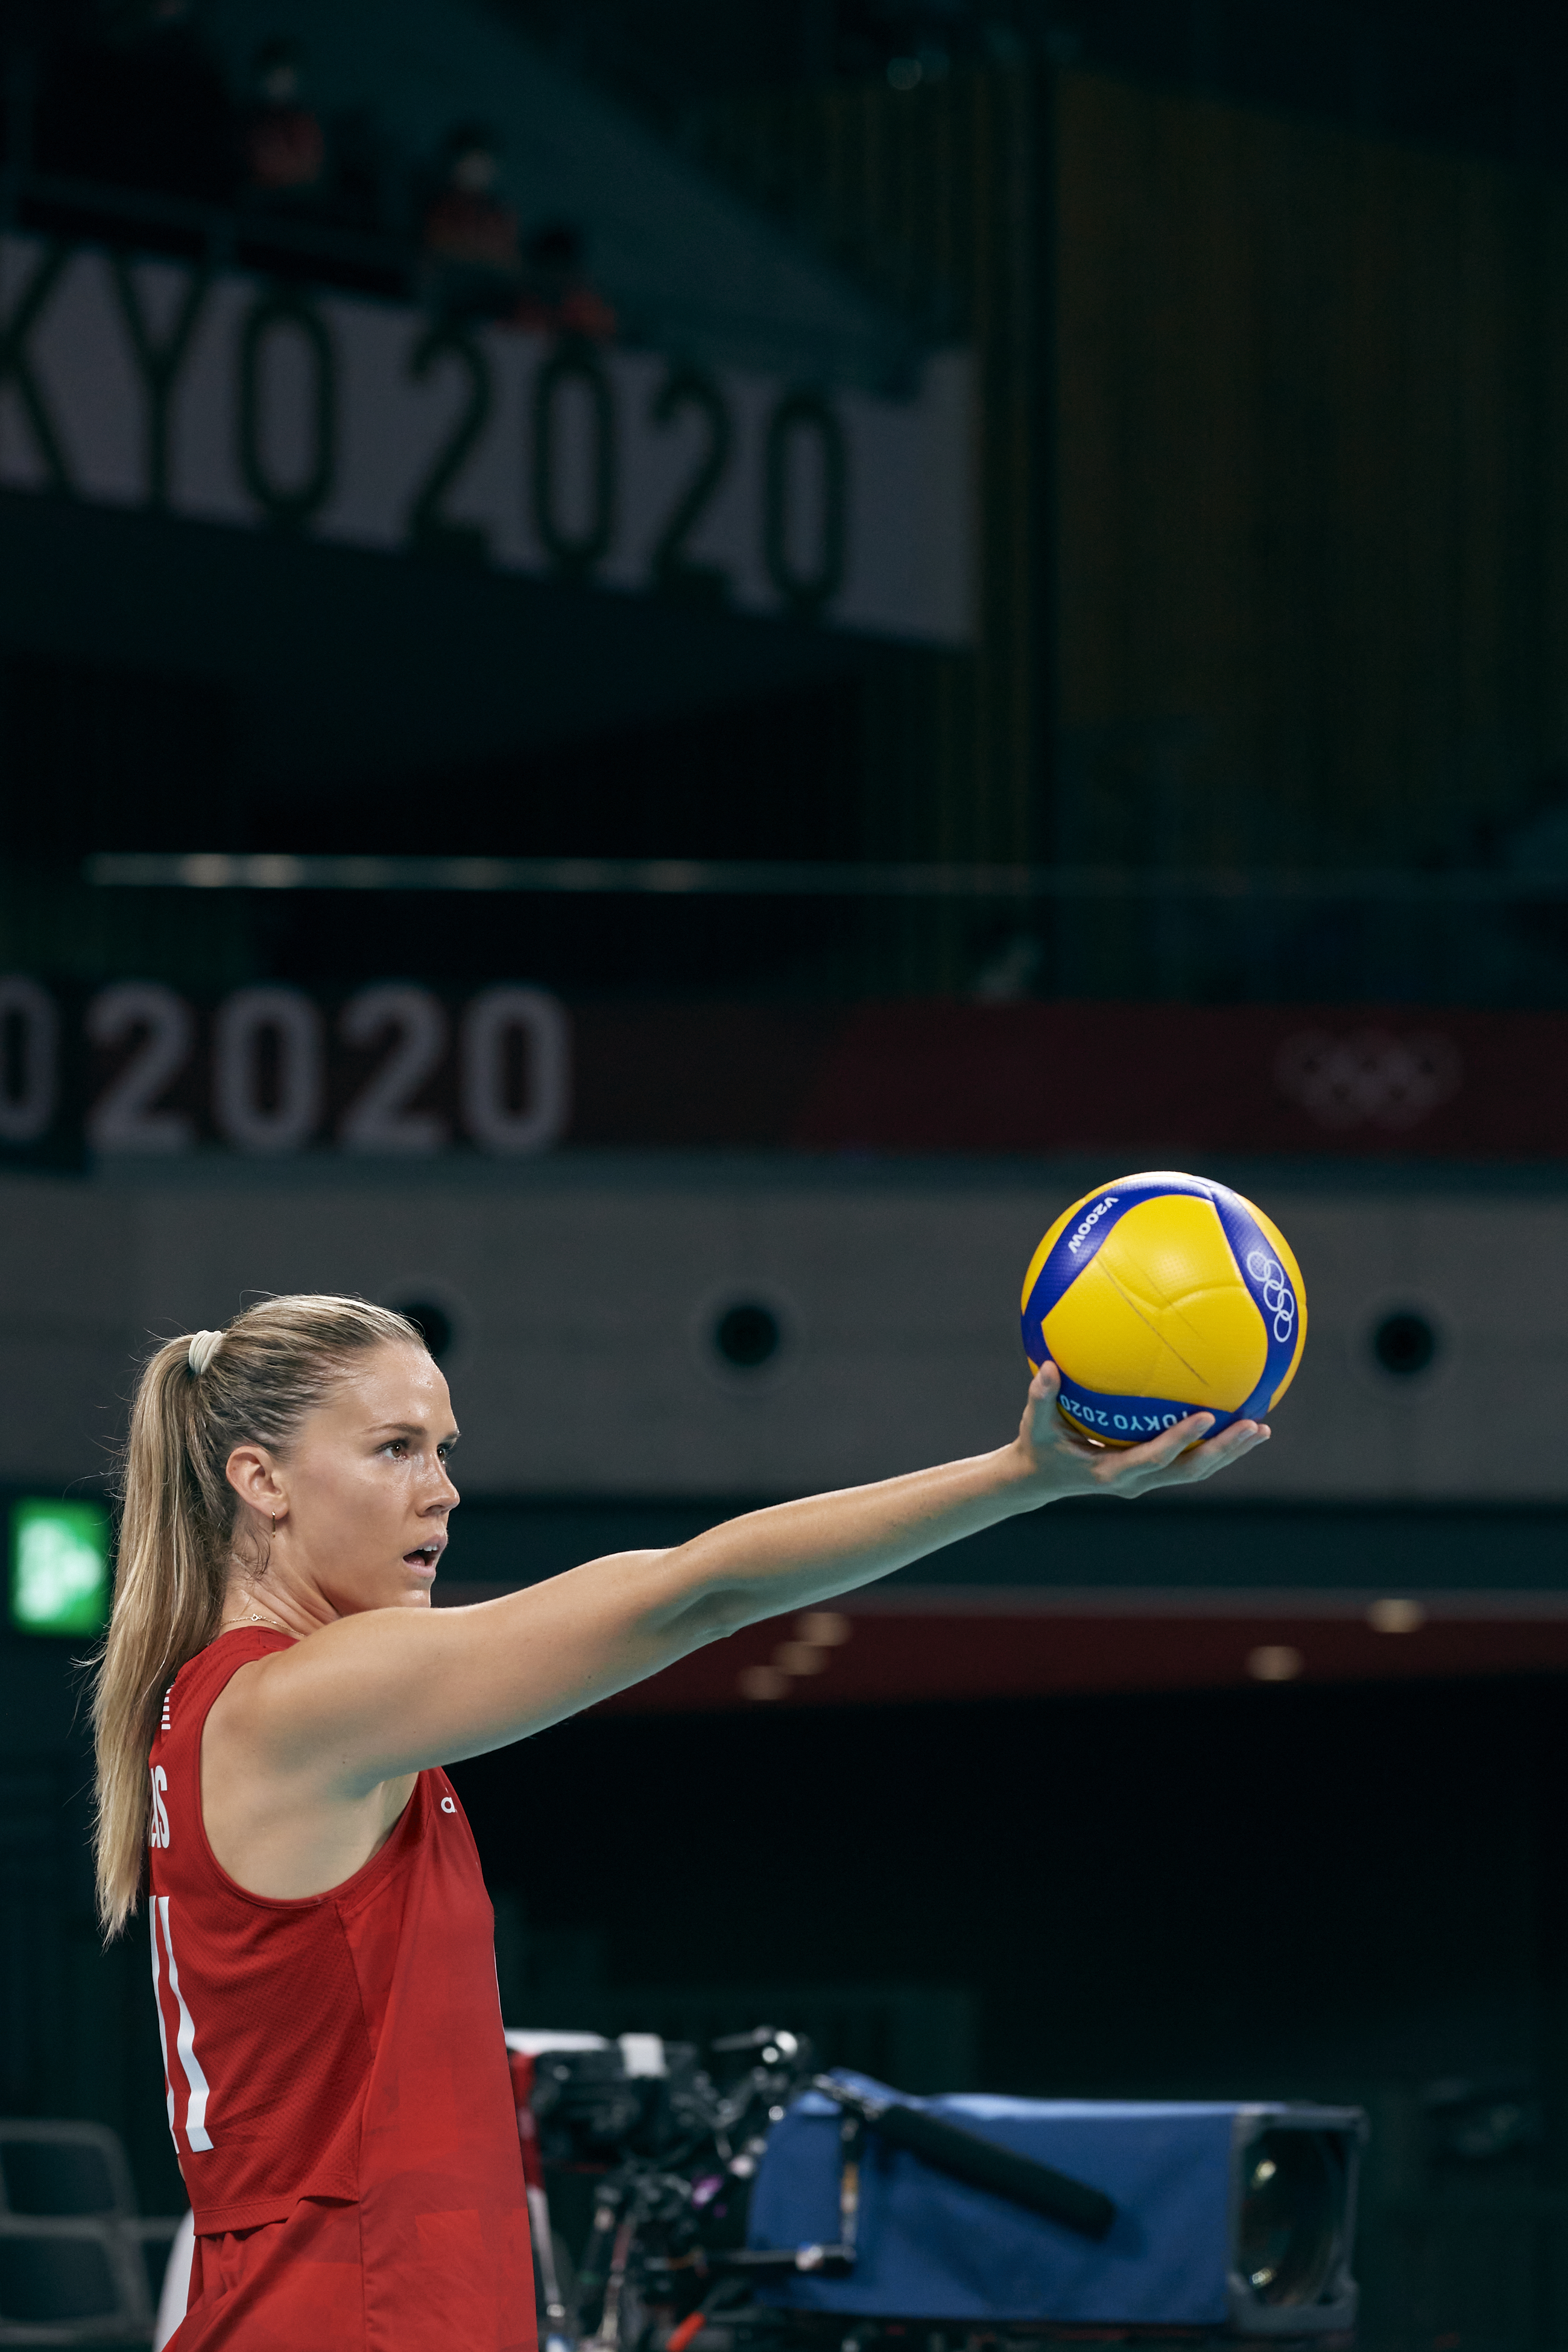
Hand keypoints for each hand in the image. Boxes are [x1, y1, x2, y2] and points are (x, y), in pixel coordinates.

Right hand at [1011, 1360, 1269, 1501]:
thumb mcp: (1034, 1424)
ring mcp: (1146, 1479)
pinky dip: (1215, 1446)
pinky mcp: (1152, 1471)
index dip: (1181, 1439)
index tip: (1207, 1414)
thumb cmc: (1038, 1447)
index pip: (1154, 1457)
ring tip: (1261, 1429)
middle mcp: (1136, 1480)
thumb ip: (1041, 1396)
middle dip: (1224, 1450)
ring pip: (1197, 1469)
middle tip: (1254, 1427)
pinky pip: (1189, 1460)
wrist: (1040, 1479)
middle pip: (1190, 1470)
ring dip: (1229, 1451)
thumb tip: (1048, 1366)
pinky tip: (1236, 1423)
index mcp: (1111, 1471)